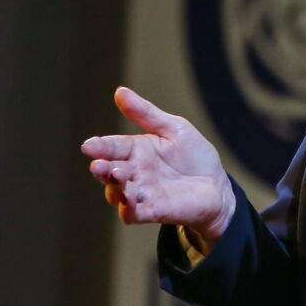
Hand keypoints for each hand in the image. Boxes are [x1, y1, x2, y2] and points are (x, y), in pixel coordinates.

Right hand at [81, 86, 236, 248]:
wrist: (216, 184)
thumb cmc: (193, 155)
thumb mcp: (173, 128)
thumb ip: (146, 113)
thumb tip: (119, 91)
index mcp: (136, 150)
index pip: (112, 147)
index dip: (100, 146)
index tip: (89, 145)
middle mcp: (133, 173)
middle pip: (109, 172)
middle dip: (102, 168)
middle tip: (98, 164)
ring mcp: (141, 193)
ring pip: (118, 193)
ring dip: (114, 187)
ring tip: (117, 175)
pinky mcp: (154, 211)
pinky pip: (134, 214)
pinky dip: (129, 209)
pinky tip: (128, 202)